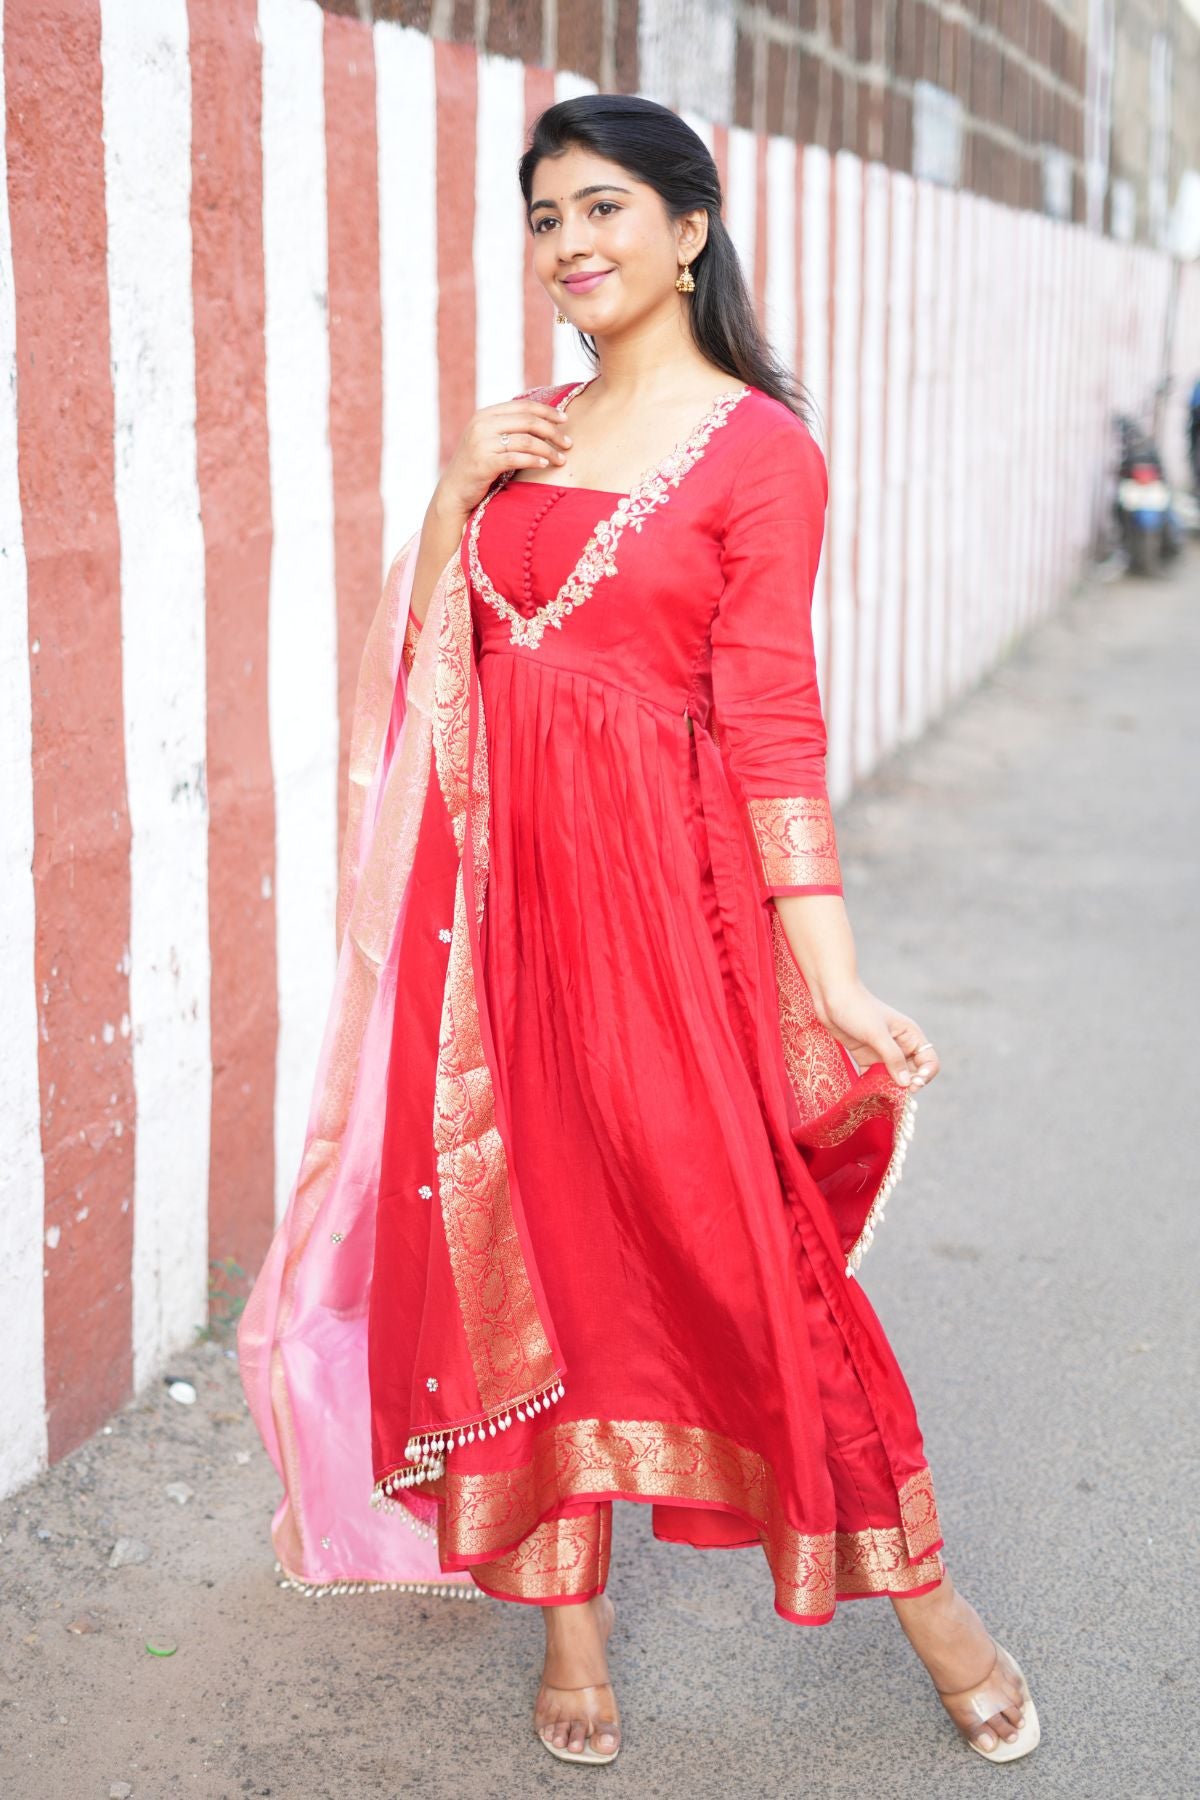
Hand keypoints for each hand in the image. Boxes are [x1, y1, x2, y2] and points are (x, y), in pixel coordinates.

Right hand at [436, 399, 573, 515]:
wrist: (454, 491)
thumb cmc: (477, 466)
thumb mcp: (488, 439)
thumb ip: (507, 427)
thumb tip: (541, 420)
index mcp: (485, 415)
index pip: (523, 406)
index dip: (547, 411)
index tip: (565, 419)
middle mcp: (482, 425)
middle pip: (528, 421)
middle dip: (553, 432)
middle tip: (569, 443)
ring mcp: (481, 443)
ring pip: (526, 440)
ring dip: (548, 450)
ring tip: (561, 460)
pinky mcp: (484, 463)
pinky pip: (516, 458)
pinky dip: (534, 460)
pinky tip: (544, 465)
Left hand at [815, 979, 939, 1089]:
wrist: (830, 996)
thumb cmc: (857, 1009)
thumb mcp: (877, 1034)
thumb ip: (893, 1058)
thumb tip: (906, 1083)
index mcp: (910, 1036)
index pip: (929, 1062)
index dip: (925, 1076)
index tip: (912, 1086)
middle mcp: (900, 1046)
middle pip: (912, 1073)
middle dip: (906, 1086)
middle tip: (894, 1095)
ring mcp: (882, 1052)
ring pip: (893, 1077)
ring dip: (889, 1088)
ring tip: (880, 1097)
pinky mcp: (866, 1057)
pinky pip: (874, 1077)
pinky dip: (873, 1086)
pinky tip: (866, 1094)